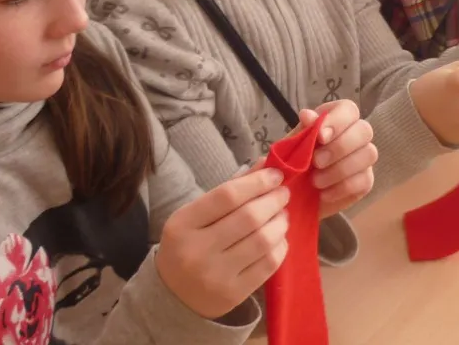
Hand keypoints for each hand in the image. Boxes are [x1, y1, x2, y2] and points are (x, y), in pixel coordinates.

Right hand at [155, 168, 289, 318]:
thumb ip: (230, 188)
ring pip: (263, 241)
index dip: (257, 182)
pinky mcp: (234, 294)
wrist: (174, 295)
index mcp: (182, 224)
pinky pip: (268, 265)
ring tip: (282, 215)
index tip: (276, 174)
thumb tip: (265, 164)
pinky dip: (280, 246)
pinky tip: (279, 237)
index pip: (227, 196)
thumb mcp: (197, 214)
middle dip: (273, 200)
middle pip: (249, 218)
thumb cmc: (189, 244)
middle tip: (283, 193)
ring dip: (280, 222)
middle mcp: (197, 251)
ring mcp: (216, 275)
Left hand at [287, 103, 376, 216]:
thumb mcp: (292, 145)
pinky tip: (323, 193)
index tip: (320, 136)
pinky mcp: (366, 180)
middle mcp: (356, 134)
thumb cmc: (295, 161)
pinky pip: (364, 181)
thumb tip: (308, 115)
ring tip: (315, 181)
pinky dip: (341, 188)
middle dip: (340, 147)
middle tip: (316, 162)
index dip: (337, 121)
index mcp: (337, 118)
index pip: (349, 110)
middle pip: (364, 130)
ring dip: (340, 169)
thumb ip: (303, 130)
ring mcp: (364, 157)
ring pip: (368, 154)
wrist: (295, 193)